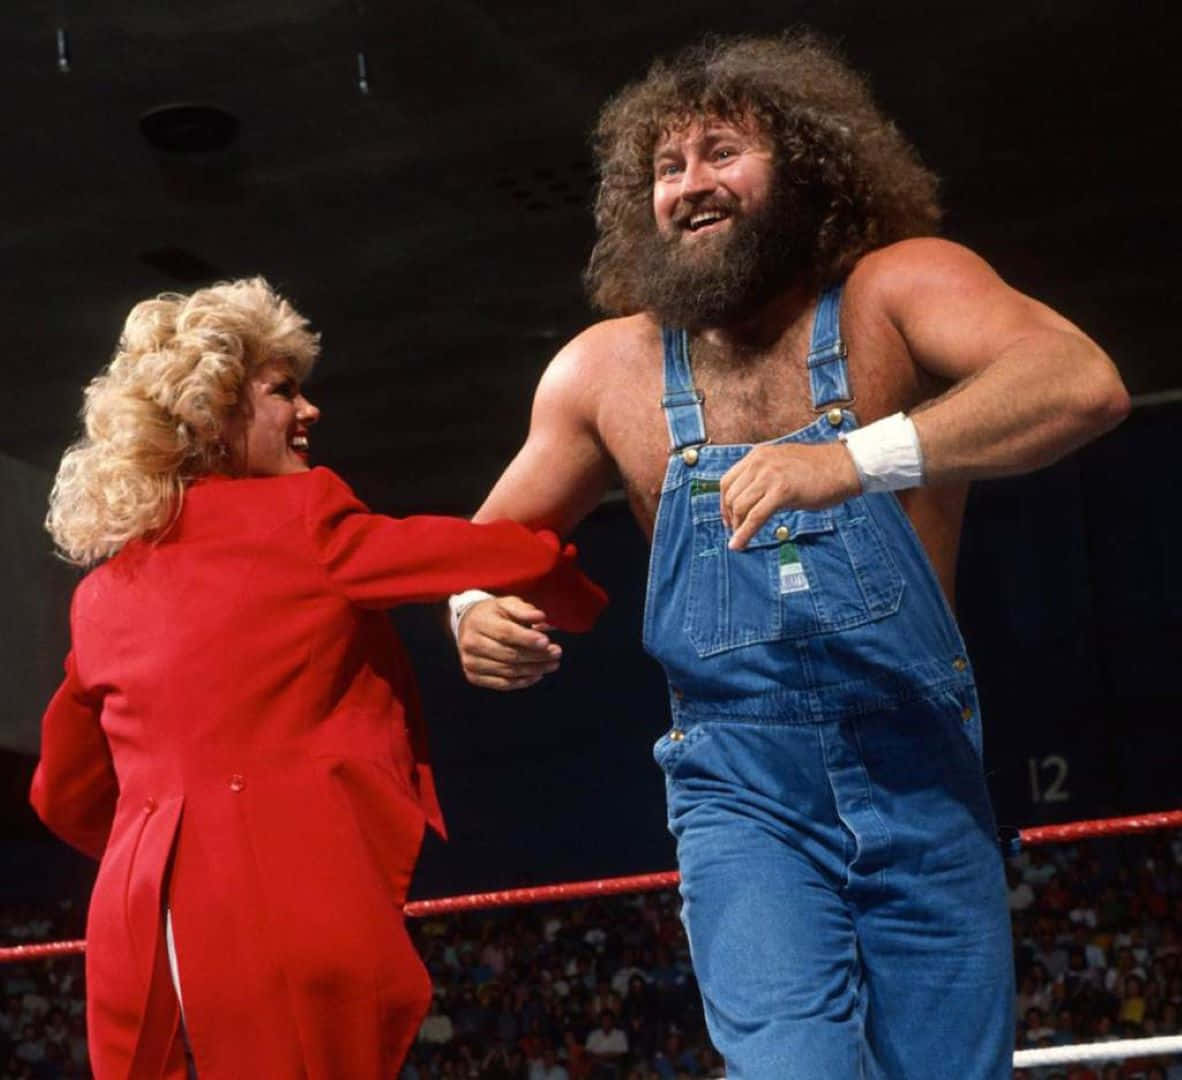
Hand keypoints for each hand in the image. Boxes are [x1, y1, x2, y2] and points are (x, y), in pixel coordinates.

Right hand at [457, 596, 561, 689]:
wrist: (468, 626)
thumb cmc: (494, 614)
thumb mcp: (507, 604)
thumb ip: (524, 610)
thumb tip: (541, 617)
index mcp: (479, 621)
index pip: (506, 633)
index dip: (527, 639)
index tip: (547, 641)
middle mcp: (471, 643)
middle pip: (509, 655)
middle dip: (537, 656)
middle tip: (557, 653)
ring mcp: (471, 662)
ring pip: (508, 671)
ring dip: (534, 670)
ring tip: (552, 664)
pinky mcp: (473, 677)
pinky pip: (503, 684)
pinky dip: (523, 682)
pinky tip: (538, 675)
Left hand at [720, 441, 860, 549]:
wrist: (844, 466)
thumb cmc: (819, 469)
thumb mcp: (783, 466)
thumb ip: (764, 478)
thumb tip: (750, 501)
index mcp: (758, 455)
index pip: (727, 481)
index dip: (724, 503)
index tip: (728, 518)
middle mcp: (759, 462)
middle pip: (731, 495)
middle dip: (730, 517)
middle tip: (735, 531)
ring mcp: (770, 475)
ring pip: (740, 506)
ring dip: (737, 527)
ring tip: (738, 539)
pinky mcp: (782, 490)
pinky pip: (755, 516)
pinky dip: (744, 533)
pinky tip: (739, 544)